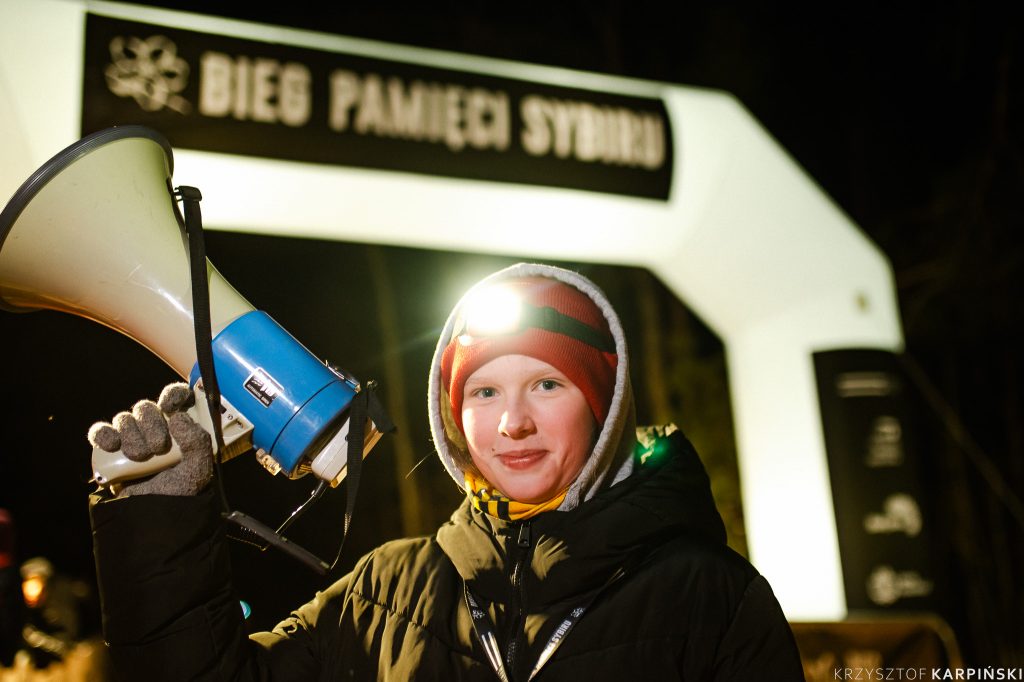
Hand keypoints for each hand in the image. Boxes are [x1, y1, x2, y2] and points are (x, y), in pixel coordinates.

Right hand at [87, 383, 213, 496]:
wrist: (154, 514)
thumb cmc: (180, 490)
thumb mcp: (199, 466)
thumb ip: (198, 441)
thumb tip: (178, 417)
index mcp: (179, 426)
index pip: (176, 397)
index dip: (172, 395)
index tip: (170, 406)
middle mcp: (154, 427)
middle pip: (146, 408)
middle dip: (152, 425)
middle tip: (159, 447)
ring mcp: (131, 438)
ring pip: (124, 419)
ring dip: (131, 435)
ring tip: (140, 457)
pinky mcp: (109, 450)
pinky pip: (100, 432)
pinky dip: (103, 435)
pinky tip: (112, 446)